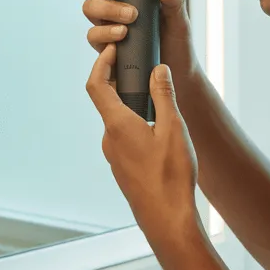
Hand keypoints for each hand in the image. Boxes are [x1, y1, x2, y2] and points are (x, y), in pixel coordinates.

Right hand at [82, 0, 196, 76]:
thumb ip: (175, 0)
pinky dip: (104, 34)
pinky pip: (94, 37)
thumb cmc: (178, 44)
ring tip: (128, 20)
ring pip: (90, 10)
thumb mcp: (181, 19)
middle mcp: (116, 9)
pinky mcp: (106, 49)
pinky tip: (120, 38)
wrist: (178, 76)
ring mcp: (109, 28)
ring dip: (106, 10)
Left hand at [85, 45, 198, 242]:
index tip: (113, 49)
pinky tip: (158, 130)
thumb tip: (158, 69)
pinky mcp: (123, 168)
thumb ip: (164, 96)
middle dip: (122, 82)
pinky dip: (136, 125)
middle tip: (143, 69)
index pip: (96, 85)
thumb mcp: (173, 129)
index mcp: (117, 125)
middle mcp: (109, 139)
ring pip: (118, 121)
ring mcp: (114, 156)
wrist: (167, 220)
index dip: (101, 63)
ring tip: (157, 99)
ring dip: (132, 106)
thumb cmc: (171, 176)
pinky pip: (125, 138)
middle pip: (107, 101)